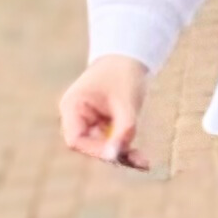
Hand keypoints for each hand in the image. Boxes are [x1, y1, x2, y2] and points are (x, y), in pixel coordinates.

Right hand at [59, 54, 151, 170]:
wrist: (130, 55)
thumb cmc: (124, 73)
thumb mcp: (127, 102)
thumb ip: (123, 130)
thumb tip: (115, 157)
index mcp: (73, 106)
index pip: (75, 140)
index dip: (95, 150)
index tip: (118, 153)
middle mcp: (76, 116)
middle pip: (89, 147)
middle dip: (112, 155)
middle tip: (138, 162)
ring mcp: (88, 121)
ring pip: (102, 147)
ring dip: (122, 155)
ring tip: (144, 162)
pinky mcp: (101, 125)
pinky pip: (111, 142)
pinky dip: (125, 148)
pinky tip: (143, 160)